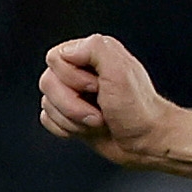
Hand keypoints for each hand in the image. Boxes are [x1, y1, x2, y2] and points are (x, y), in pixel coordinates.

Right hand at [38, 35, 181, 168]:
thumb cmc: (137, 109)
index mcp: (92, 54)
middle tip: (99, 109)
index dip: (72, 78)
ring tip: (97, 120)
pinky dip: (65, 129)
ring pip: (47, 103)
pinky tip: (85, 129)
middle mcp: (80, 71)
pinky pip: (47, 119)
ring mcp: (73, 94)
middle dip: (72, 104)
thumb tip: (67, 52)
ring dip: (72, 119)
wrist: (145, 142)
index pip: (55, 58)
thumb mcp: (120, 71)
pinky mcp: (69, 115)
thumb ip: (95, 49)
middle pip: (47, 82)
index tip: (97, 88)